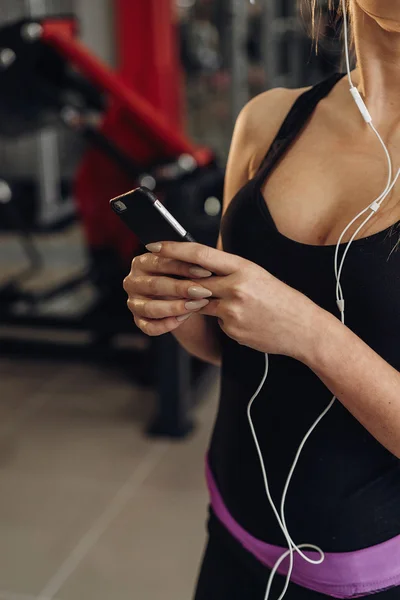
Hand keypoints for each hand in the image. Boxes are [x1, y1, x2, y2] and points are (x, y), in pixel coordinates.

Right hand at [123, 251, 214, 335]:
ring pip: (150, 308)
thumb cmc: (186, 279)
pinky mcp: (138, 321)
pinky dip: (167, 325)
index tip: (207, 272)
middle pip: (155, 285)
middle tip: (203, 292)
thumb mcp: (187, 269)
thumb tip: (208, 266)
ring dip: (175, 307)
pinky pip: (149, 327)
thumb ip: (192, 263)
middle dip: (181, 288)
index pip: (161, 262)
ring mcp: (133, 303)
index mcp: (142, 262)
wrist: (185, 301)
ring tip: (197, 306)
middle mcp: (132, 282)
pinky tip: (184, 319)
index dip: (185, 267)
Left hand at [145, 241, 320, 360]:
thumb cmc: (282, 300)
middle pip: (192, 280)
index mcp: (243, 267)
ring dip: (200, 303)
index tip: (154, 245)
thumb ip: (230, 271)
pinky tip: (246, 321)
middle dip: (174, 279)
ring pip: (200, 303)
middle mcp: (235, 286)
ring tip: (228, 301)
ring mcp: (232, 309)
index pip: (200, 254)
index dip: (173, 249)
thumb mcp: (259, 276)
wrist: (305, 328)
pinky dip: (223, 320)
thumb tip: (202, 267)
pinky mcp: (232, 329)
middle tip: (156, 275)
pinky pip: (216, 322)